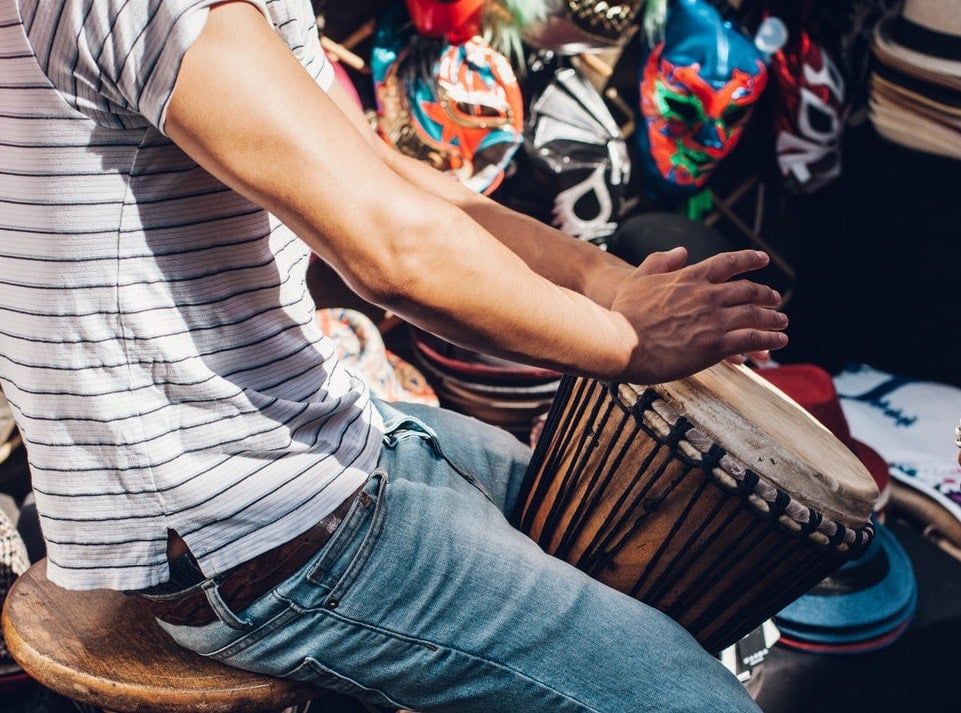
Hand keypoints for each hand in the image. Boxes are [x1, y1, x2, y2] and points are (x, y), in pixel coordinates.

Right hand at [610, 247, 787, 383]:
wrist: (621, 342)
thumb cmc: (624, 313)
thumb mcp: (638, 278)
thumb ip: (660, 261)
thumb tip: (681, 251)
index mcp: (691, 277)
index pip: (729, 263)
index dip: (749, 260)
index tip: (762, 260)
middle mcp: (708, 295)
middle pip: (748, 290)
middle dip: (766, 294)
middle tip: (775, 298)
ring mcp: (714, 320)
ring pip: (755, 315)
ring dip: (773, 318)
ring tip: (782, 322)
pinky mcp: (716, 345)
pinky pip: (751, 339)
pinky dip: (768, 339)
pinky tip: (777, 342)